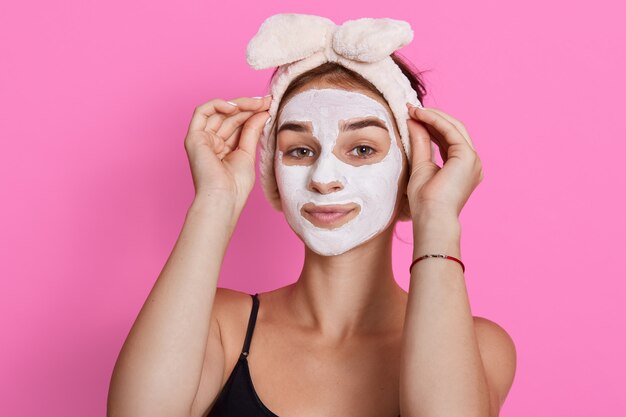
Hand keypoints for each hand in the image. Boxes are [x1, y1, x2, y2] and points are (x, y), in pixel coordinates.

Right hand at [184, 96, 270, 210]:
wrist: (224, 198)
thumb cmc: (235, 186)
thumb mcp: (247, 153)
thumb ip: (251, 130)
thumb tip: (262, 111)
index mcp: (223, 148)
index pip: (237, 123)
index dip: (252, 112)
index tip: (269, 105)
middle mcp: (211, 142)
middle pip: (229, 116)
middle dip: (249, 106)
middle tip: (267, 101)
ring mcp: (201, 139)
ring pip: (218, 111)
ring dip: (239, 104)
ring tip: (257, 103)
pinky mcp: (193, 137)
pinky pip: (202, 112)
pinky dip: (218, 104)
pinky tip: (236, 106)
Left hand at [405, 104, 483, 219]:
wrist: (431, 217)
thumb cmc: (425, 201)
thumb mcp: (420, 165)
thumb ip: (421, 143)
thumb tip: (414, 121)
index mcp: (463, 167)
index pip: (448, 139)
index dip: (431, 125)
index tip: (412, 116)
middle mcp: (472, 162)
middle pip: (454, 130)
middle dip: (432, 117)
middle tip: (411, 109)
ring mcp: (473, 160)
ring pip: (454, 127)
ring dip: (433, 116)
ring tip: (412, 110)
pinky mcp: (468, 157)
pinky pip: (451, 131)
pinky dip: (435, 120)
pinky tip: (419, 115)